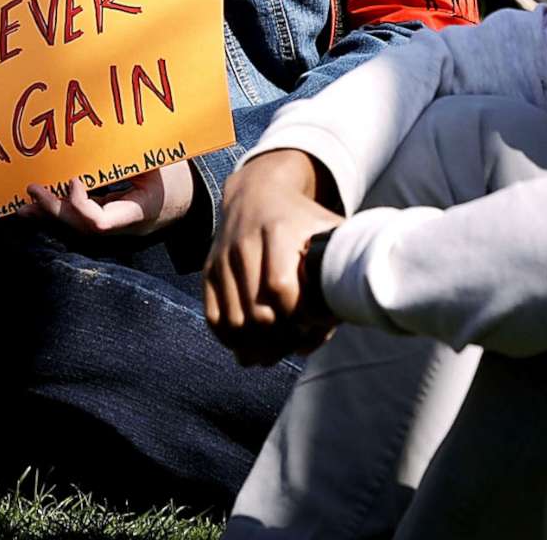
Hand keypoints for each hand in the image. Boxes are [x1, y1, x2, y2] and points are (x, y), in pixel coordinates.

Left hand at [23, 160, 195, 236]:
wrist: (183, 199)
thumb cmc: (174, 175)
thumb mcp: (161, 163)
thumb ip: (134, 155)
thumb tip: (102, 137)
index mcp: (139, 211)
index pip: (103, 222)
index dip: (82, 205)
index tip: (74, 181)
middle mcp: (122, 224)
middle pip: (82, 227)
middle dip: (55, 209)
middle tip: (34, 188)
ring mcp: (112, 224)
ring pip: (75, 226)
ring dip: (47, 214)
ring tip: (21, 205)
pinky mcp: (104, 216)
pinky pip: (77, 218)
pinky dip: (55, 210)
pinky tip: (32, 206)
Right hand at [205, 149, 344, 363]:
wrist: (258, 193)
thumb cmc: (303, 222)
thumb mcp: (328, 233)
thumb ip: (337, 278)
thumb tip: (313, 338)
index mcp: (278, 230)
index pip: (281, 286)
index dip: (299, 315)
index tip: (313, 323)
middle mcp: (245, 243)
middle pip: (257, 312)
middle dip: (278, 340)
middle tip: (294, 346)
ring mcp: (223, 258)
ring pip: (234, 322)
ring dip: (255, 348)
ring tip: (274, 354)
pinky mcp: (209, 271)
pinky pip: (214, 318)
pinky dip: (231, 340)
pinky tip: (249, 346)